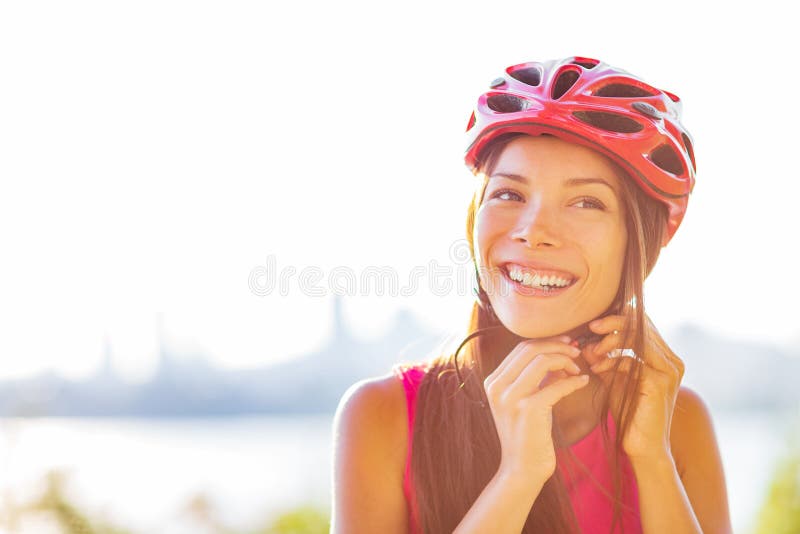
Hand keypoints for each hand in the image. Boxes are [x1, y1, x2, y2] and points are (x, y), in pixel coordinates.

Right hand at [484, 335, 590, 482]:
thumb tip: (557, 354)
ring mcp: (511, 397)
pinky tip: (584, 382)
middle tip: (577, 352)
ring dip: (565, 361)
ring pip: (542, 360)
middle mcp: (497, 387)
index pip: (521, 348)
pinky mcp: (528, 409)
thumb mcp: (526, 400)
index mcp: (493, 381)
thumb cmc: (528, 434)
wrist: (522, 469)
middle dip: (558, 346)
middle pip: (530, 349)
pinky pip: (556, 385)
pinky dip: (573, 381)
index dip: (547, 342)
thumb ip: (535, 378)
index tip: (567, 344)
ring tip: (577, 370)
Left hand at [580, 312, 684, 461]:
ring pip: (638, 340)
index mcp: (666, 357)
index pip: (644, 325)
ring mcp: (669, 372)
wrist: (642, 446)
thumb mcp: (615, 378)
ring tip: (593, 351)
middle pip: (643, 327)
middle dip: (614, 324)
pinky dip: (611, 361)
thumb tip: (587, 342)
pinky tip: (598, 368)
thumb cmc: (629, 412)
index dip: (619, 318)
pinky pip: (631, 362)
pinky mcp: (658, 384)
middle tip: (592, 327)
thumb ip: (605, 358)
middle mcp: (673, 361)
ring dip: (610, 341)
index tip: (594, 323)